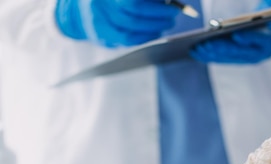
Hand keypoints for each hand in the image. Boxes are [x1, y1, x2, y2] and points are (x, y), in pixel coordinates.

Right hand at [55, 0, 178, 47]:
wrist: (81, 13)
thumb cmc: (110, 1)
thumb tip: (168, 0)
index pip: (133, 0)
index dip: (154, 0)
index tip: (172, 1)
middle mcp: (100, 2)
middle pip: (134, 7)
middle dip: (159, 11)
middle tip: (174, 11)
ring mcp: (99, 17)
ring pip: (132, 24)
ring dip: (156, 24)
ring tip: (168, 22)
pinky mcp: (102, 34)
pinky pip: (128, 38)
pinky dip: (146, 35)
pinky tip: (156, 32)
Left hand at [190, 0, 270, 63]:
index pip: (263, 37)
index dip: (250, 37)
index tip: (236, 35)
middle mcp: (265, 51)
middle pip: (242, 51)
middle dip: (223, 48)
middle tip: (206, 45)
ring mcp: (254, 58)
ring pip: (232, 57)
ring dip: (214, 55)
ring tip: (197, 49)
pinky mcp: (244, 60)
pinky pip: (227, 59)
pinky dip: (213, 57)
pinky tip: (198, 53)